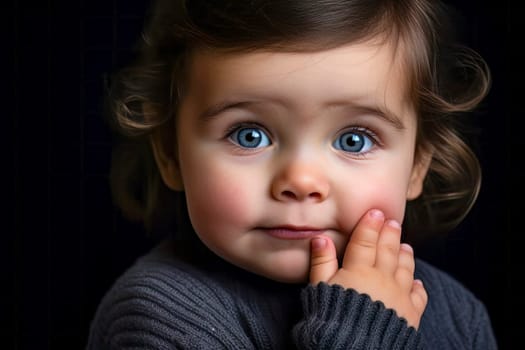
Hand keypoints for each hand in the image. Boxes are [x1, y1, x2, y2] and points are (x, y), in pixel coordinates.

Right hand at [309, 209, 427, 328]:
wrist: (355, 349)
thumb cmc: (333, 318)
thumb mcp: (320, 288)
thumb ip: (322, 262)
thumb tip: (320, 237)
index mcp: (359, 270)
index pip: (365, 242)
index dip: (370, 225)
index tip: (376, 211)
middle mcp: (382, 279)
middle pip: (387, 251)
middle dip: (390, 234)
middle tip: (393, 221)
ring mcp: (399, 296)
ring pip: (405, 269)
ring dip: (405, 255)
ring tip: (405, 246)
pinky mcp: (410, 315)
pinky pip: (418, 296)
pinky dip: (418, 286)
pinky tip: (416, 281)